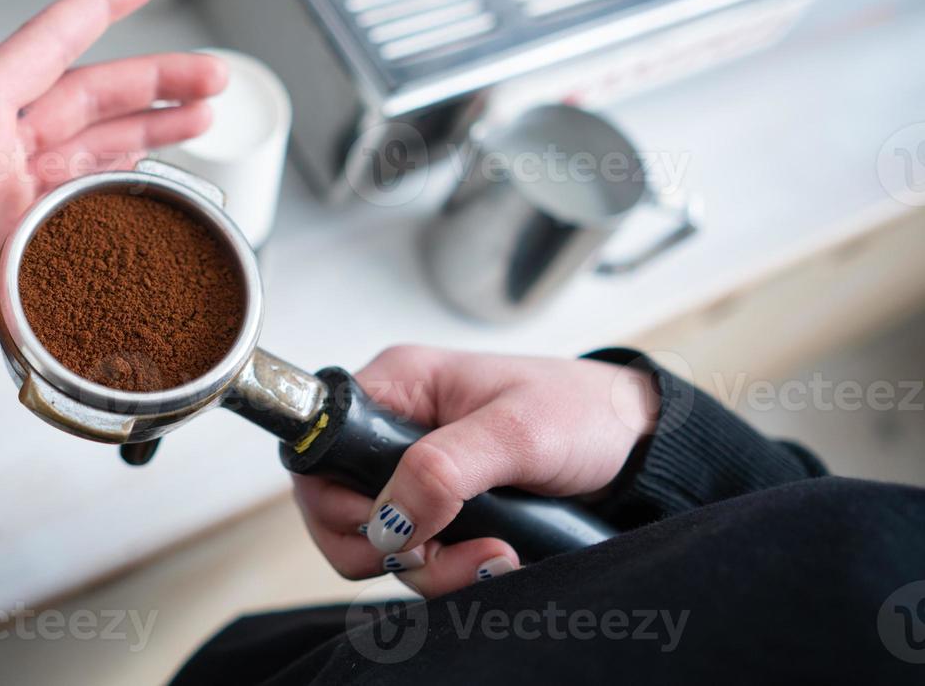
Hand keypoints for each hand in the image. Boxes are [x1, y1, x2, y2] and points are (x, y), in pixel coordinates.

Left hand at [0, 0, 226, 429]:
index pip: (39, 54)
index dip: (93, 10)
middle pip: (82, 96)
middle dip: (152, 79)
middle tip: (211, 75)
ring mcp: (2, 198)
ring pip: (90, 139)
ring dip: (147, 121)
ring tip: (202, 112)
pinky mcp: (17, 237)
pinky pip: (84, 187)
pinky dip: (126, 171)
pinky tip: (153, 169)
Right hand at [291, 346, 657, 595]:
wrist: (640, 449)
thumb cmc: (587, 414)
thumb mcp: (518, 431)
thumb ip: (445, 468)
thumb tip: (388, 517)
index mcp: (399, 387)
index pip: (320, 449)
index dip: (337, 500)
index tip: (392, 524)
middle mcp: (396, 430)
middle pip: (336, 509)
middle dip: (390, 546)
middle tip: (448, 549)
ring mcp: (416, 475)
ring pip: (376, 545)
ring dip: (431, 566)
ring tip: (494, 555)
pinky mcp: (441, 512)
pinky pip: (414, 559)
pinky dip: (450, 573)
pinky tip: (497, 559)